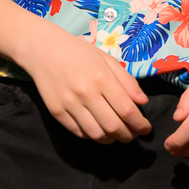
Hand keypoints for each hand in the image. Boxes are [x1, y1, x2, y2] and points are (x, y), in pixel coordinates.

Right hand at [17, 26, 152, 143]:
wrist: (43, 49)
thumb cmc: (79, 52)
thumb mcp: (107, 59)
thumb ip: (127, 81)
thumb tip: (143, 103)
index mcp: (101, 78)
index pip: (127, 110)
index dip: (140, 124)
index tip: (146, 128)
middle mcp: (85, 93)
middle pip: (113, 126)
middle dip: (128, 135)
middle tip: (133, 135)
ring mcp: (69, 104)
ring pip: (96, 134)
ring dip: (111, 139)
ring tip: (116, 135)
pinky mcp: (56, 112)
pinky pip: (79, 132)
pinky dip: (92, 135)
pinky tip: (98, 129)